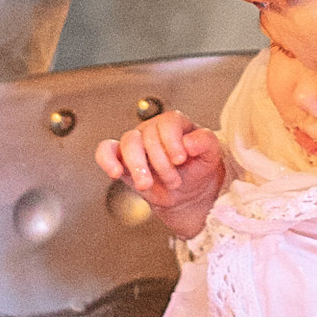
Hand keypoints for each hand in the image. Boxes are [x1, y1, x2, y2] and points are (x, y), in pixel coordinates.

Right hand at [95, 109, 224, 238]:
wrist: (188, 195)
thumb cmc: (198, 169)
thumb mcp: (211, 156)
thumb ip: (206, 142)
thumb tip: (189, 142)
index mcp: (175, 124)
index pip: (168, 122)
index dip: (172, 141)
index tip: (180, 160)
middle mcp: (153, 130)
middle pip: (149, 135)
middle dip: (162, 163)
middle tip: (174, 181)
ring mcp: (136, 143)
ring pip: (128, 141)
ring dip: (137, 165)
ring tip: (147, 184)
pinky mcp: (121, 159)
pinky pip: (106, 151)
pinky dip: (106, 159)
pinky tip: (115, 172)